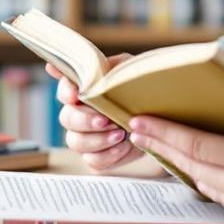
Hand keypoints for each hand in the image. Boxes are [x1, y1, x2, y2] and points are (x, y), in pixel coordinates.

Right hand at [48, 54, 150, 172]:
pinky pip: (93, 161)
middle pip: (67, 119)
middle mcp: (78, 116)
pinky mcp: (97, 157)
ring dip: (98, 140)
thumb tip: (79, 62)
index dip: (67, 92)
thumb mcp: (128, 72)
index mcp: (82, 93)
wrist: (159, 119)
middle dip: (86, 120)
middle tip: (106, 119)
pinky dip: (108, 155)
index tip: (77, 94)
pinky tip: (123, 147)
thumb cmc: (138, 91)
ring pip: (76, 142)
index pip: (64, 90)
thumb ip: (108, 66)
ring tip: (119, 134)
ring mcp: (85, 139)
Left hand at [127, 75, 223, 223]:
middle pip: (191, 165)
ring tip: (168, 146)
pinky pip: (222, 202)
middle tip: (138, 130)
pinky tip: (207, 171)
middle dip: (162, 146)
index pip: (198, 145)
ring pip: (204, 185)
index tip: (140, 122)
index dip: (165, 133)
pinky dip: (210, 184)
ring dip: (185, 165)